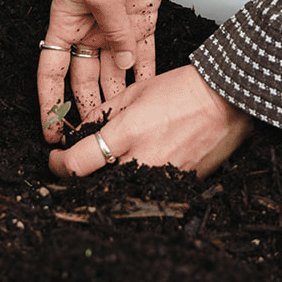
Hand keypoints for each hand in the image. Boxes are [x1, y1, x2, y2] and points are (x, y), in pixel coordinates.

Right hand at [37, 0, 169, 142]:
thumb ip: (113, 33)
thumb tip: (123, 64)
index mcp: (65, 19)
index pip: (51, 69)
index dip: (49, 101)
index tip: (49, 128)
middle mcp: (89, 27)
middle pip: (83, 77)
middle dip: (86, 107)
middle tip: (91, 138)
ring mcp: (116, 26)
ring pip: (113, 72)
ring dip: (116, 97)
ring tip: (120, 126)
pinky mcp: (141, 20)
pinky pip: (141, 56)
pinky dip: (143, 76)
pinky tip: (146, 97)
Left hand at [49, 65, 253, 177]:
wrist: (227, 101)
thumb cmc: (184, 90)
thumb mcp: (136, 93)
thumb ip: (103, 113)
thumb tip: (80, 131)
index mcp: (127, 133)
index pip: (77, 163)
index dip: (58, 165)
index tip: (55, 160)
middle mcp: (143, 160)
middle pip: (96, 184)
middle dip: (82, 177)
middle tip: (79, 166)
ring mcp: (162, 176)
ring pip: (120, 191)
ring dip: (108, 182)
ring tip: (109, 167)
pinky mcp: (179, 185)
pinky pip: (147, 191)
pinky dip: (136, 183)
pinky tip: (138, 168)